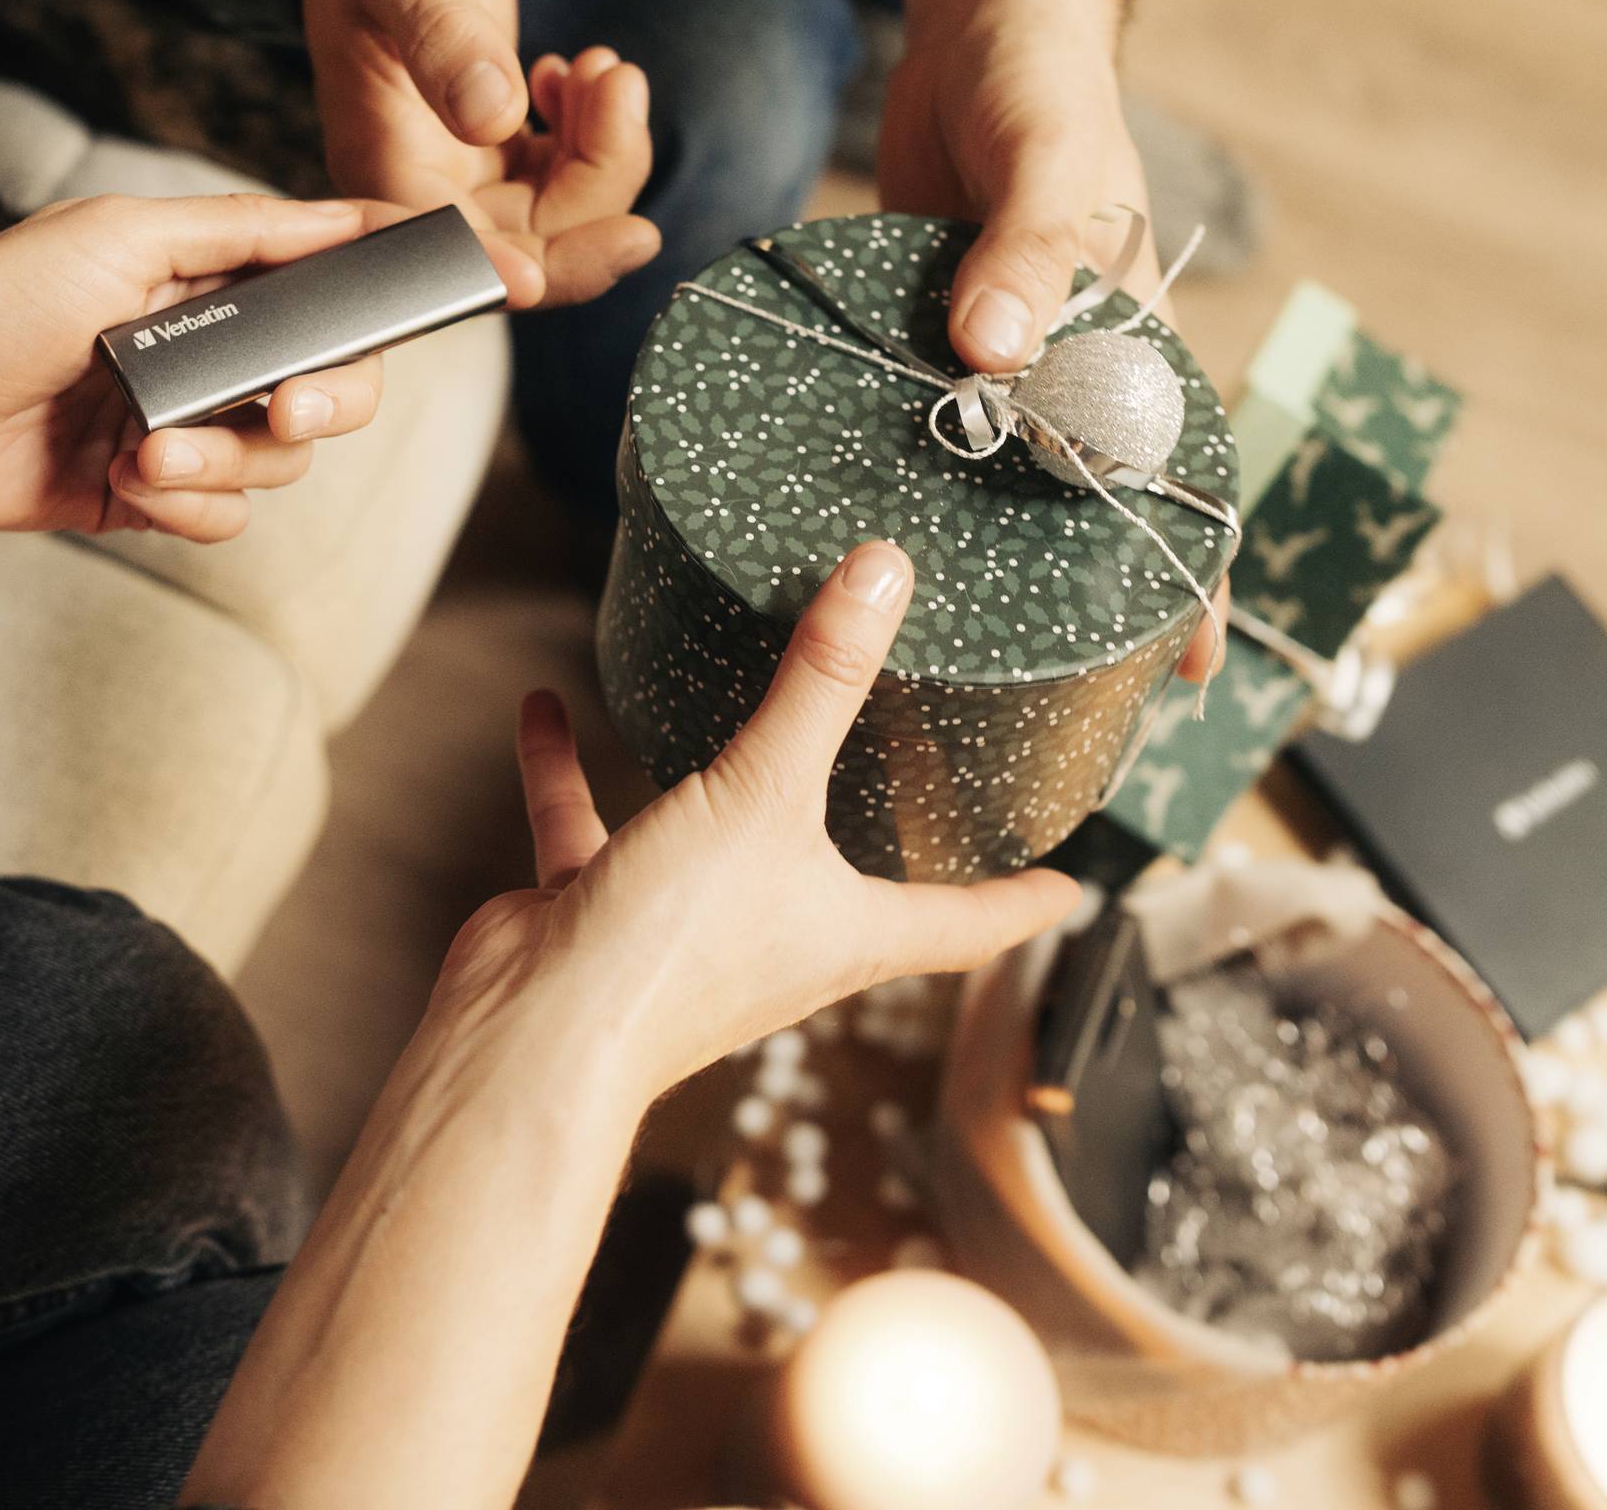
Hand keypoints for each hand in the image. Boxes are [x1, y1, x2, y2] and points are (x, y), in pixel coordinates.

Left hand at [0, 191, 535, 541]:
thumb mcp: (124, 234)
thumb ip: (245, 230)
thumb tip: (345, 216)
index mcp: (215, 276)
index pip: (335, 280)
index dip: (401, 285)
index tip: (480, 278)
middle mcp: (213, 350)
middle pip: (336, 384)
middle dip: (322, 401)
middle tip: (283, 406)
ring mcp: (186, 425)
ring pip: (280, 462)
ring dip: (222, 459)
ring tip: (144, 448)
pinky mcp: (151, 494)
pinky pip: (224, 516)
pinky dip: (186, 505)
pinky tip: (127, 484)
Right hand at [298, 0, 658, 307]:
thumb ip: (445, 40)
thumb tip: (493, 116)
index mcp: (381, 161)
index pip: (468, 258)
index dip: (551, 266)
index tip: (628, 232)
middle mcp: (415, 180)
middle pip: (530, 246)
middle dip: (600, 185)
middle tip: (623, 92)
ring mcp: (453, 163)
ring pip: (555, 215)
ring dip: (603, 152)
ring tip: (604, 68)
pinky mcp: (485, 139)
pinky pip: (557, 177)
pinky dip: (592, 136)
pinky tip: (579, 73)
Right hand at [437, 540, 1080, 1100]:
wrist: (538, 1030)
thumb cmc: (674, 948)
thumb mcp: (766, 794)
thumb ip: (821, 682)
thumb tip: (881, 576)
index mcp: (846, 933)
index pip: (963, 924)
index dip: (1020, 904)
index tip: (1068, 887)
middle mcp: (776, 936)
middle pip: (848, 888)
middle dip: (876, 844)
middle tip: (910, 784)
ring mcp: (686, 926)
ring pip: (714, 842)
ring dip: (718, 784)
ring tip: (728, 714)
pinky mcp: (604, 910)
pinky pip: (590, 824)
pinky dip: (570, 769)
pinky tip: (551, 706)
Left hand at [880, 0, 1222, 680]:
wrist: (974, 26)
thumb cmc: (1042, 88)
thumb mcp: (1047, 165)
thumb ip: (1024, 252)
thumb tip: (990, 353)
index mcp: (1125, 339)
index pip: (1176, 475)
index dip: (1191, 577)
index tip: (1187, 671)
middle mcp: (1060, 362)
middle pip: (1077, 496)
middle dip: (1072, 591)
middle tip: (1038, 693)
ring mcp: (988, 352)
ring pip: (987, 467)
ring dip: (968, 538)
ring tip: (933, 640)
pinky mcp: (921, 329)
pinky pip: (914, 412)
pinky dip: (895, 462)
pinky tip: (853, 520)